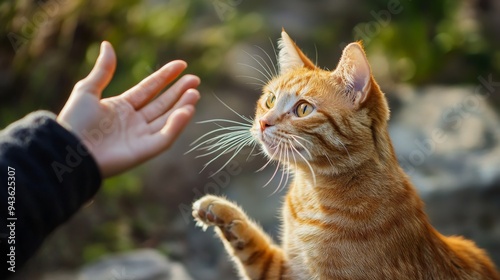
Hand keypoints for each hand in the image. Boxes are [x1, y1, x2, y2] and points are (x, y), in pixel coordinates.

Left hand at [57, 41, 199, 176]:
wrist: (69, 150)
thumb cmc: (74, 122)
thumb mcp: (87, 90)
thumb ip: (103, 70)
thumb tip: (107, 45)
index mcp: (122, 107)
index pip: (149, 89)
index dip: (165, 76)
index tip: (182, 65)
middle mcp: (134, 122)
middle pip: (162, 104)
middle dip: (179, 91)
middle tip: (195, 79)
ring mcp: (140, 136)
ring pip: (167, 119)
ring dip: (182, 106)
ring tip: (194, 92)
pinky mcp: (145, 151)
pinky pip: (165, 137)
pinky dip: (177, 125)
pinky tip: (186, 111)